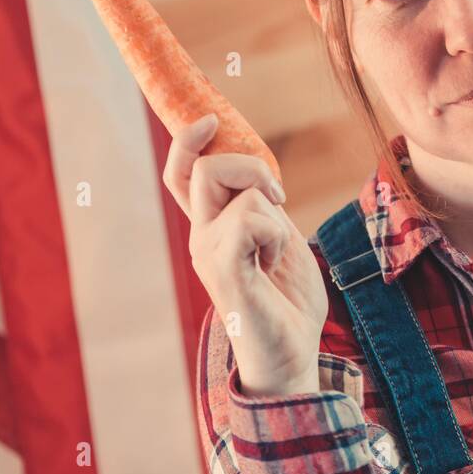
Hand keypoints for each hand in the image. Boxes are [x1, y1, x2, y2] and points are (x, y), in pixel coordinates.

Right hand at [163, 114, 328, 396]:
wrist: (290, 354)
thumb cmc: (287, 301)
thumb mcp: (278, 238)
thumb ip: (262, 208)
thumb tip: (262, 177)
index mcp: (213, 228)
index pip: (182, 174)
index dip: (188, 141)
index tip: (209, 120)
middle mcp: (202, 236)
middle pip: (206, 168)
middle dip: (252, 167)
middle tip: (279, 201)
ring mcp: (209, 253)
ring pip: (239, 192)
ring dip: (273, 213)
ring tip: (276, 250)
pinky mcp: (224, 270)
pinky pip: (249, 220)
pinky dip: (273, 234)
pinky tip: (273, 262)